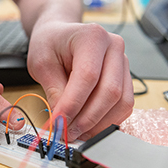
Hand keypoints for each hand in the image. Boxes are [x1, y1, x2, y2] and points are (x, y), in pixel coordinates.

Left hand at [27, 21, 133, 140]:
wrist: (59, 36)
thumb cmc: (50, 44)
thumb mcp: (41, 63)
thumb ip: (54, 91)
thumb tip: (62, 120)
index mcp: (92, 36)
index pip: (88, 76)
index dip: (73, 104)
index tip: (58, 121)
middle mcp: (113, 46)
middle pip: (110, 91)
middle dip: (87, 118)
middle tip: (67, 132)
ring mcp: (123, 62)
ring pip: (121, 102)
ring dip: (99, 123)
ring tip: (76, 132)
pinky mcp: (125, 77)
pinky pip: (124, 105)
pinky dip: (107, 120)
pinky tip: (88, 126)